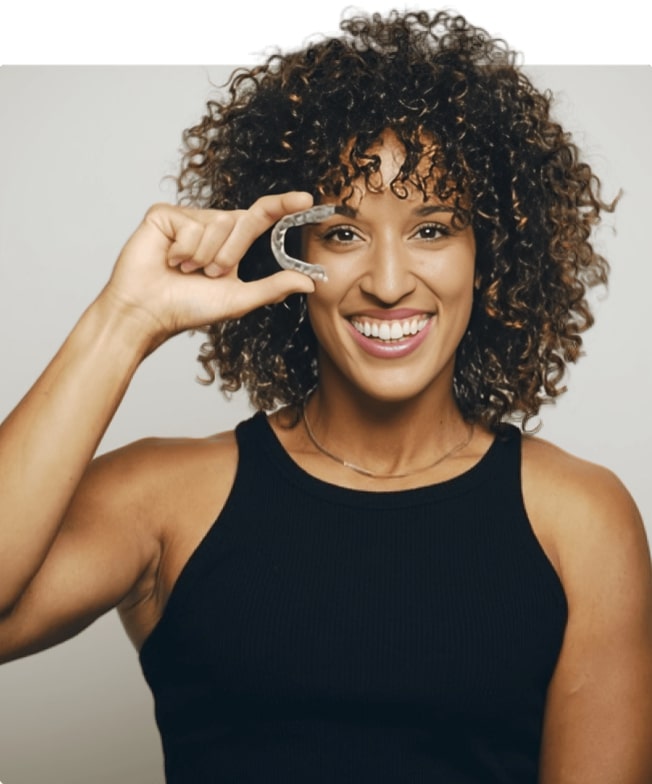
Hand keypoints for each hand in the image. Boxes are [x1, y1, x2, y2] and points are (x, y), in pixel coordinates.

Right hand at [99, 192, 315, 348]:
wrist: (148, 312)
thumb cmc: (188, 308)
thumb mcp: (238, 299)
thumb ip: (273, 288)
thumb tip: (309, 283)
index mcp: (232, 243)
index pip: (262, 217)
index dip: (283, 205)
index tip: (306, 200)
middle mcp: (212, 226)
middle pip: (243, 221)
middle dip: (230, 254)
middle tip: (209, 275)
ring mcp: (188, 218)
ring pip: (217, 223)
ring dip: (204, 256)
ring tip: (184, 270)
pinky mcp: (164, 214)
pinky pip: (191, 224)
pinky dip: (184, 250)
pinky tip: (169, 261)